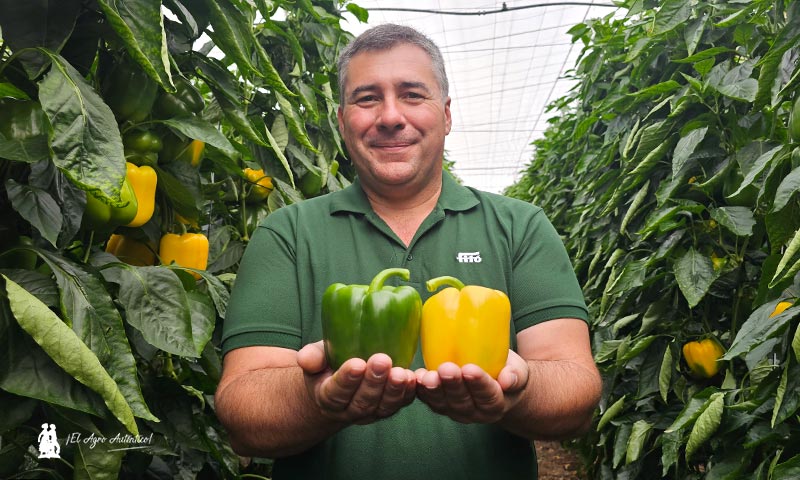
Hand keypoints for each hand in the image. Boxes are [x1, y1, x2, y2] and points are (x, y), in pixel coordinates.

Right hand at [296, 341, 416, 424]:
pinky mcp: (388, 407)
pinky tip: (412, 378)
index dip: (346, 380)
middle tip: (382, 360)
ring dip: (393, 390)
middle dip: (373, 382)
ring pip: (382, 406)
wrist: (338, 384)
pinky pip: (399, 404)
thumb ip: (311, 357)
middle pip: (362, 402)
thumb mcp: (315, 358)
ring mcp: (371, 412)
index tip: (355, 364)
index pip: (336, 393)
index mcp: (327, 397)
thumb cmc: (327, 366)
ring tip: (400, 373)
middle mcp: (349, 410)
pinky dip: (407, 393)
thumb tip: (305, 358)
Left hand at [414, 350, 528, 423]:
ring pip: (443, 404)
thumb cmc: (507, 372)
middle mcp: (475, 413)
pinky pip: (430, 400)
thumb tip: (508, 379)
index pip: (488, 395)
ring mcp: (456, 411)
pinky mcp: (441, 405)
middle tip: (446, 369)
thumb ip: (515, 375)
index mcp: (496, 404)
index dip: (479, 383)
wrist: (497, 383)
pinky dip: (422, 390)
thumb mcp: (518, 371)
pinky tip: (416, 377)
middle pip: (462, 401)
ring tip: (427, 376)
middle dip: (453, 385)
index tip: (471, 369)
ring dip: (434, 390)